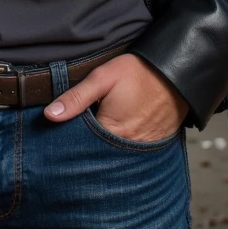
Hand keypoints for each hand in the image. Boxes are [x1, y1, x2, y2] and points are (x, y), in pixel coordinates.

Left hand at [44, 52, 189, 141]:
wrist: (178, 73)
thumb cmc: (140, 72)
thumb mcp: (103, 78)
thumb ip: (76, 97)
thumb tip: (49, 115)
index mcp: (111, 132)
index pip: (81, 148)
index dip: (69, 142)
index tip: (58, 139)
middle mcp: (128, 147)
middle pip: (98, 155)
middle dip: (86, 149)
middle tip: (77, 139)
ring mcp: (143, 148)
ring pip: (115, 155)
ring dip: (104, 150)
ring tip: (96, 140)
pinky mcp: (154, 144)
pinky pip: (133, 153)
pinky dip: (122, 148)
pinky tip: (115, 139)